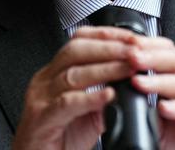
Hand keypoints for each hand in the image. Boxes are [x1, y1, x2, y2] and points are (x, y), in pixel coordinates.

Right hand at [13, 28, 139, 149]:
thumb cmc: (58, 141)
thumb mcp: (86, 112)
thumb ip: (103, 95)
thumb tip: (131, 82)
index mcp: (54, 73)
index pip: (79, 41)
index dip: (106, 35)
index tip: (131, 38)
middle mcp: (45, 80)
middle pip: (75, 50)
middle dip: (108, 48)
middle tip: (133, 50)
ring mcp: (40, 98)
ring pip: (73, 74)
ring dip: (105, 69)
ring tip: (127, 68)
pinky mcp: (41, 118)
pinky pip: (66, 103)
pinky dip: (89, 97)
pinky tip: (107, 95)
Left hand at [125, 33, 174, 149]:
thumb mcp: (158, 122)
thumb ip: (142, 105)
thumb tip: (117, 92)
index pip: (167, 52)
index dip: (148, 46)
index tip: (127, 45)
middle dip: (152, 57)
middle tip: (131, 58)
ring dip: (160, 81)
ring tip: (139, 82)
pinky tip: (165, 108)